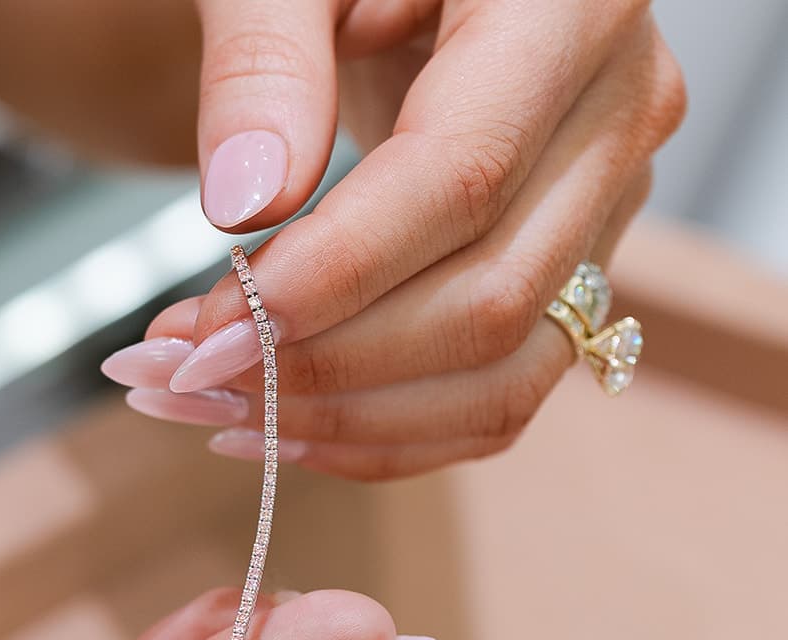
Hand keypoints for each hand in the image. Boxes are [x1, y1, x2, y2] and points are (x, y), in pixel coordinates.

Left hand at [102, 0, 684, 479]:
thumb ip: (262, 57)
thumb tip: (244, 203)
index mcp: (569, 2)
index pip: (462, 178)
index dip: (334, 275)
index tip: (211, 332)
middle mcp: (618, 113)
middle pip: (489, 300)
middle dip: (323, 366)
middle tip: (182, 380)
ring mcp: (608, 206)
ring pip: (503, 376)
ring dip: (350, 422)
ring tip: (217, 414)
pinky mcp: (573, 274)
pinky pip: (499, 397)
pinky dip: (388, 435)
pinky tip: (285, 429)